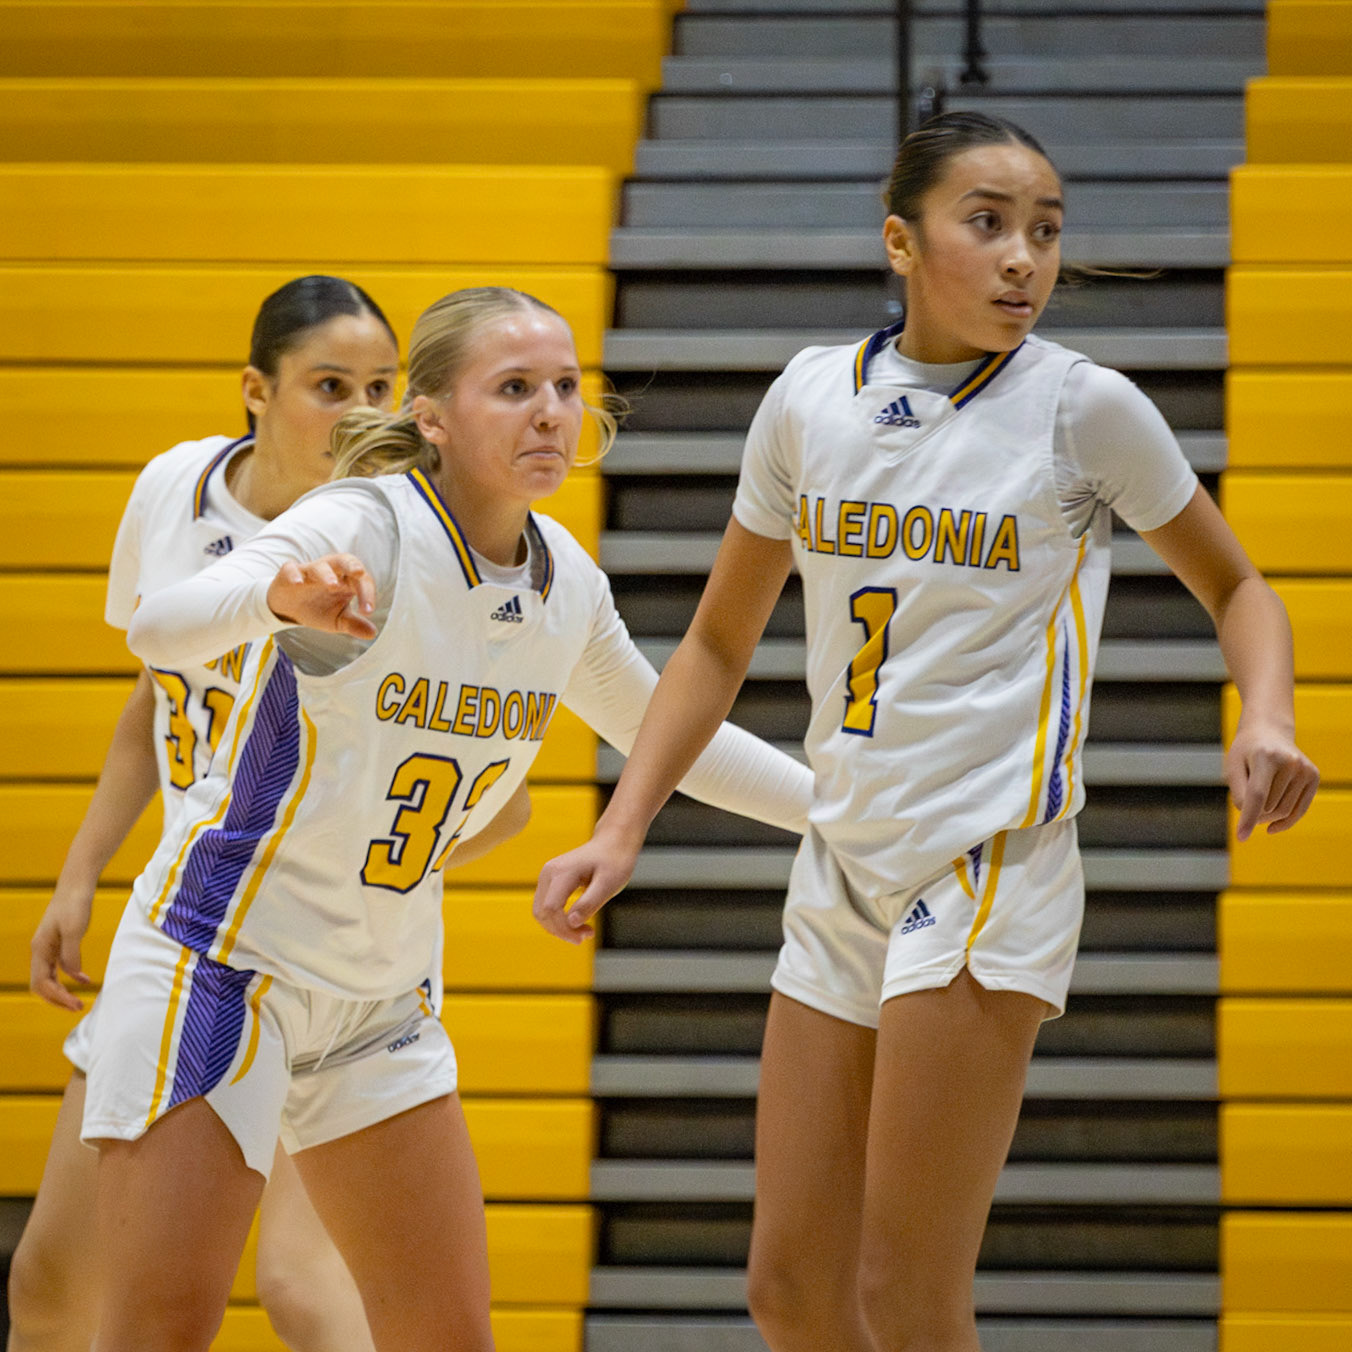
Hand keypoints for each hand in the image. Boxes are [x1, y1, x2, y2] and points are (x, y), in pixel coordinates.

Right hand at [30, 884, 94, 1010]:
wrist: (76, 884)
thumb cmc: (74, 904)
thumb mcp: (73, 930)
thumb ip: (71, 955)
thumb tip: (74, 976)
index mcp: (40, 949)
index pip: (42, 983)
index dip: (57, 997)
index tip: (76, 1004)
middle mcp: (40, 951)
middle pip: (42, 984)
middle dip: (57, 999)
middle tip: (78, 1007)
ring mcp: (48, 947)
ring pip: (49, 977)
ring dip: (61, 990)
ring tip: (78, 1001)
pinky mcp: (58, 942)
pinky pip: (59, 967)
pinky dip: (69, 977)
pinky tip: (84, 980)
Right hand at [266, 554, 376, 639]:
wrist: (289, 609)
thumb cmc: (318, 609)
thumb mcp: (338, 620)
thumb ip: (354, 624)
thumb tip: (373, 634)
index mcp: (346, 580)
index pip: (361, 581)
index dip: (367, 594)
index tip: (368, 612)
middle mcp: (330, 571)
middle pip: (344, 561)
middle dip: (352, 565)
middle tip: (359, 572)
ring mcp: (309, 571)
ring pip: (320, 566)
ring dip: (326, 574)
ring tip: (333, 585)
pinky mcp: (289, 574)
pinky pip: (291, 570)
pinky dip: (294, 574)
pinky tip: (298, 583)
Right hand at [533, 827, 643, 944]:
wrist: (613, 842)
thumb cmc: (614, 861)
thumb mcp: (609, 884)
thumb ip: (590, 903)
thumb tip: (571, 922)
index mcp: (562, 872)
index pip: (551, 909)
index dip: (564, 929)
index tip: (586, 936)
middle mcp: (548, 873)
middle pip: (542, 913)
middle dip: (561, 931)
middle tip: (587, 934)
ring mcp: (547, 876)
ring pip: (541, 912)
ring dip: (560, 927)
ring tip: (585, 930)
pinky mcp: (550, 881)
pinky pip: (547, 907)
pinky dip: (559, 919)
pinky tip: (579, 922)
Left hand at [1226, 720, 1318, 840]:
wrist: (1269, 732)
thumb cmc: (1245, 751)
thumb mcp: (1233, 767)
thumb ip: (1238, 793)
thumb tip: (1252, 819)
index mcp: (1265, 756)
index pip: (1257, 795)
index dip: (1248, 818)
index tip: (1241, 837)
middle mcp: (1290, 762)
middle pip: (1269, 806)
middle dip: (1253, 812)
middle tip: (1244, 801)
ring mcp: (1305, 769)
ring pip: (1283, 812)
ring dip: (1266, 816)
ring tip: (1256, 802)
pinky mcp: (1314, 777)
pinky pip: (1299, 810)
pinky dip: (1284, 822)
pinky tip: (1271, 827)